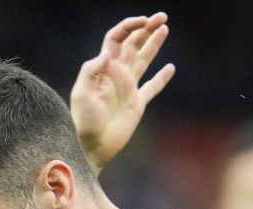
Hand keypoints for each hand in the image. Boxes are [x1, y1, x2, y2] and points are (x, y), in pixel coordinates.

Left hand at [71, 13, 175, 169]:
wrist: (92, 147)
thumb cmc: (83, 121)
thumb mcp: (81, 93)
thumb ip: (91, 70)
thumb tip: (108, 51)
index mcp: (104, 68)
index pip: (117, 38)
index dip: (130, 26)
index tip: (144, 21)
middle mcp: (117, 74)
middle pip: (133, 44)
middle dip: (146, 28)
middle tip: (162, 17)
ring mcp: (128, 88)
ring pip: (144, 60)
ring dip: (154, 44)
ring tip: (164, 28)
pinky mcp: (137, 104)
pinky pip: (152, 87)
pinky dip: (162, 78)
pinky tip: (170, 68)